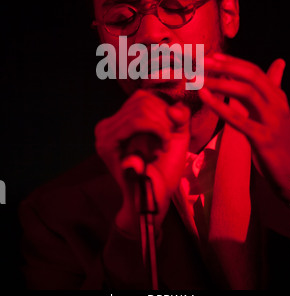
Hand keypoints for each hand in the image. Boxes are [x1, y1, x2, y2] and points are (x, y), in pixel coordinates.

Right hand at [94, 89, 190, 234]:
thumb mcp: (177, 136)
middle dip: (164, 117)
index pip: (142, 97)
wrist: (155, 198)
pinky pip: (137, 121)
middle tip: (169, 139)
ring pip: (141, 109)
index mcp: (119, 121)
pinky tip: (163, 145)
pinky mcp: (107, 143)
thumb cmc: (164, 169)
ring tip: (165, 144)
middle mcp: (107, 124)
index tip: (172, 129)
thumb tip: (173, 107)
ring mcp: (104, 133)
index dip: (163, 108)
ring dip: (162, 125)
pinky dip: (157, 129)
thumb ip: (180, 115)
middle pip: (142, 100)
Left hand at [198, 53, 289, 207]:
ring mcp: (272, 120)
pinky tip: (204, 97)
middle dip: (225, 66)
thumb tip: (278, 62)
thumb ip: (270, 88)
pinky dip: (220, 106)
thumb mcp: (275, 111)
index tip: (212, 56)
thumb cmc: (278, 141)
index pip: (254, 71)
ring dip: (220, 83)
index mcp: (278, 96)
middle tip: (203, 62)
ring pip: (246, 92)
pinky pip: (239, 119)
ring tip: (199, 80)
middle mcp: (277, 104)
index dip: (233, 61)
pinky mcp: (263, 138)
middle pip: (251, 76)